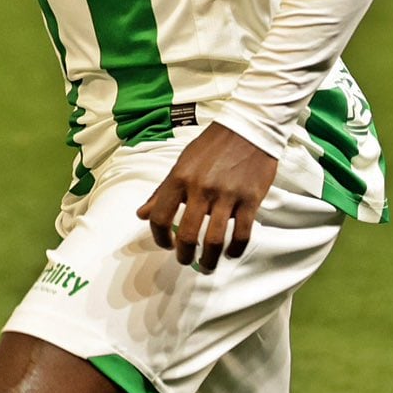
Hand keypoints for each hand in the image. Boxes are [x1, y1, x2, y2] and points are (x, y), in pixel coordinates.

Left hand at [136, 122, 278, 269]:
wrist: (249, 128)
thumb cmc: (212, 146)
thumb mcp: (181, 163)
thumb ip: (162, 191)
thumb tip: (141, 214)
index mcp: (180, 177)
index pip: (160, 217)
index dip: (160, 237)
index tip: (167, 244)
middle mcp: (201, 188)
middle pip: (189, 235)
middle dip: (185, 255)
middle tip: (186, 260)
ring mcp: (227, 195)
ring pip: (215, 240)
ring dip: (209, 260)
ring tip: (207, 265)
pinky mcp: (250, 199)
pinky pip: (242, 234)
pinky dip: (234, 250)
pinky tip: (230, 253)